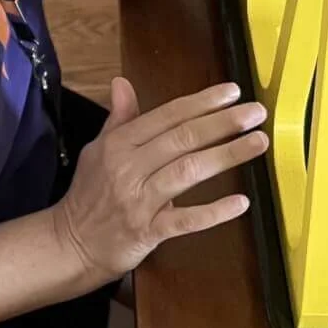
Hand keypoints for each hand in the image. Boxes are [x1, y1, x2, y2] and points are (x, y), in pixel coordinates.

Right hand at [52, 77, 268, 283]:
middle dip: (223, 123)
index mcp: (119, 144)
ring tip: (258, 143)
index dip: (202, 102)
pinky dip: (213, 212)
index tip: (232, 92)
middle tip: (256, 113)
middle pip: (183, 139)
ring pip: (187, 171)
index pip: (168, 116)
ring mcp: (138, 201)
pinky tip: (241, 202)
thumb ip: (119, 118)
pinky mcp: (147, 232)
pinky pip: (185, 221)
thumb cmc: (89, 195)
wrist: (69, 244)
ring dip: (227, 156)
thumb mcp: (98, 150)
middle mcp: (129, 167)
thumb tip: (122, 82)